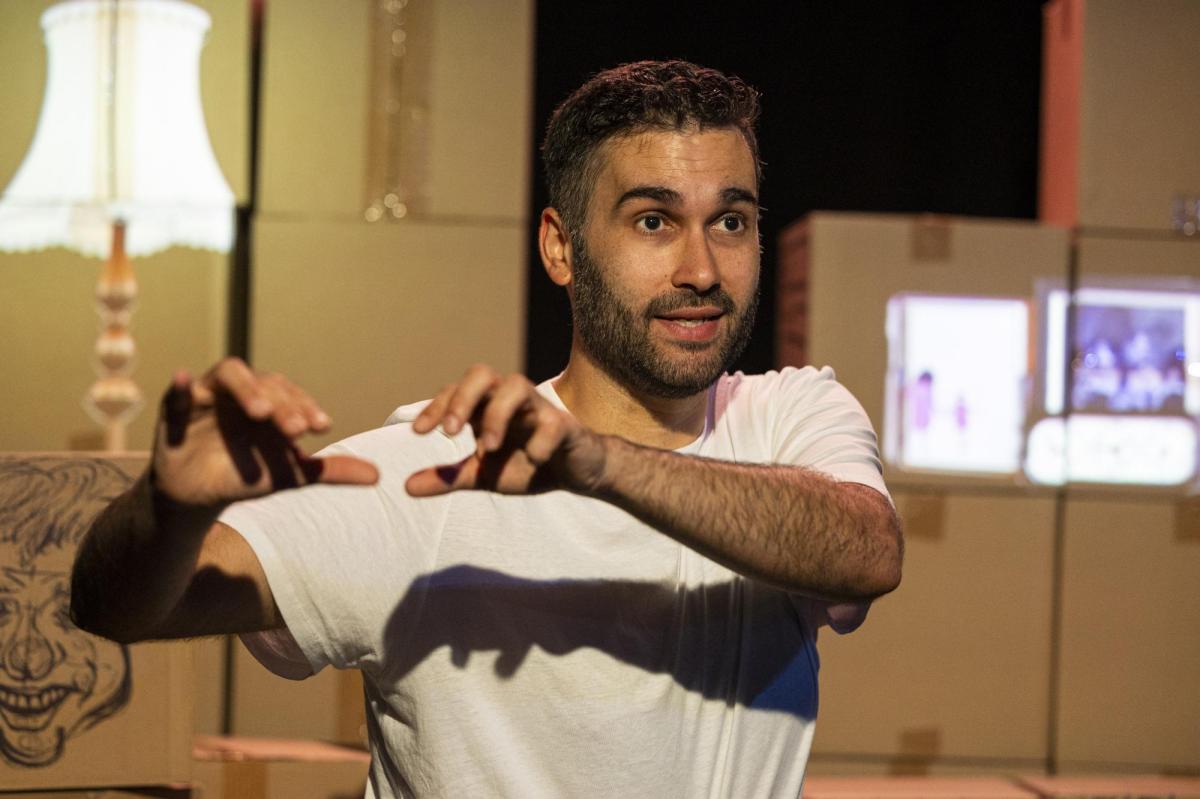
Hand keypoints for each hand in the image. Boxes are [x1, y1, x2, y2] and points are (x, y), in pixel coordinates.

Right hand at [152, 358, 378, 507]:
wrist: (202, 498)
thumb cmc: (249, 476)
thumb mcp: (291, 475)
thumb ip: (330, 470)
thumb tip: (378, 475)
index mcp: (270, 401)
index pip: (291, 393)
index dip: (306, 406)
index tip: (321, 428)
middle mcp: (242, 392)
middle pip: (265, 382)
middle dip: (283, 403)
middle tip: (296, 429)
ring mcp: (209, 396)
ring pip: (229, 375)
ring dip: (246, 388)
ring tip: (260, 410)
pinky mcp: (176, 410)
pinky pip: (176, 392)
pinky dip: (179, 384)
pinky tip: (183, 377)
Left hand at [405, 365, 606, 496]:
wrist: (575, 473)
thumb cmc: (526, 465)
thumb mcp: (483, 474)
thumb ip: (448, 478)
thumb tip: (405, 487)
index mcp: (487, 407)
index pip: (456, 391)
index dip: (436, 406)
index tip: (419, 432)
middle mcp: (510, 400)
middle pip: (482, 374)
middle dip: (462, 399)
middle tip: (449, 433)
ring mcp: (539, 409)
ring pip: (517, 385)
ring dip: (498, 414)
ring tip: (487, 448)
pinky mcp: (566, 426)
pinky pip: (553, 422)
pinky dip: (540, 441)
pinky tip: (534, 460)